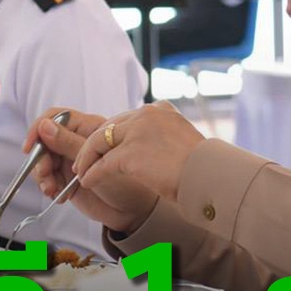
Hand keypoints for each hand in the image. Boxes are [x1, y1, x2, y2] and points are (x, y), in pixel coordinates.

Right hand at [24, 107, 143, 231]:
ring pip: (42, 159)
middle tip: (46, 176)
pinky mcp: (65, 177)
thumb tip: (44, 126)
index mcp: (88, 127)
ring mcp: (70, 159)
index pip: (56, 117)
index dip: (39, 129)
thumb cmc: (126, 181)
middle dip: (41, 159)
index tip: (30, 147)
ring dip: (42, 175)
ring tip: (53, 190)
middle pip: (44, 140)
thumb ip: (69, 143)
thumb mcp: (97, 161)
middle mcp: (76, 140)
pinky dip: (47, 185)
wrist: (133, 211)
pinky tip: (58, 195)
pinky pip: (46, 176)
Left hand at [70, 102, 205, 216]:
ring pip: (99, 142)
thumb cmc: (200, 167)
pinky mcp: (129, 153)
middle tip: (83, 160)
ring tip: (81, 171)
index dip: (111, 135)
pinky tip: (87, 182)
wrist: (208, 177)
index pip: (126, 118)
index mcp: (161, 108)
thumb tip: (147, 150)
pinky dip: (91, 173)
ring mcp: (137, 131)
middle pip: (108, 126)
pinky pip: (101, 163)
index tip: (102, 148)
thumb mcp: (180, 141)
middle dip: (93, 145)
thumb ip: (160, 136)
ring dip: (87, 158)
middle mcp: (147, 114)